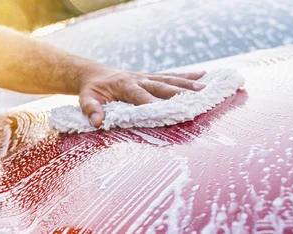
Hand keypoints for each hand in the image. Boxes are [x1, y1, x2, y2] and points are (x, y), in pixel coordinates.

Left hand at [78, 68, 205, 126]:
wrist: (93, 74)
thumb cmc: (91, 90)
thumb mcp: (86, 99)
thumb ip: (91, 110)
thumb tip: (97, 122)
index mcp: (124, 85)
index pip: (140, 96)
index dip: (152, 103)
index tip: (166, 111)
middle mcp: (138, 79)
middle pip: (160, 86)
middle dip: (178, 91)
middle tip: (197, 96)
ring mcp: (146, 77)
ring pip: (169, 79)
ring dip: (188, 83)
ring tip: (206, 88)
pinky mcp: (151, 77)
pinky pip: (170, 76)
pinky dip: (186, 75)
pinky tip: (204, 75)